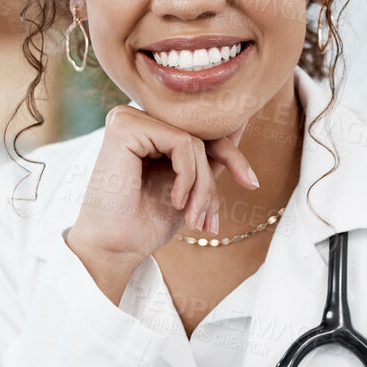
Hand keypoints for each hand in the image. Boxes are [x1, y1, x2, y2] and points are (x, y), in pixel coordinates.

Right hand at [65, 104, 259, 302]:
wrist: (114, 249)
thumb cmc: (144, 223)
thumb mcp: (190, 186)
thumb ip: (210, 156)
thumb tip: (240, 122)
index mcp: (147, 129)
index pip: (201, 131)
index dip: (231, 156)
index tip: (251, 183)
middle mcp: (136, 117)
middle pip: (201, 134)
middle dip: (214, 179)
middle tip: (211, 219)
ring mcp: (128, 118)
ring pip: (194, 141)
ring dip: (202, 186)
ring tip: (192, 218)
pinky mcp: (125, 126)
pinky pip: (182, 143)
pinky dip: (188, 177)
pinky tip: (175, 200)